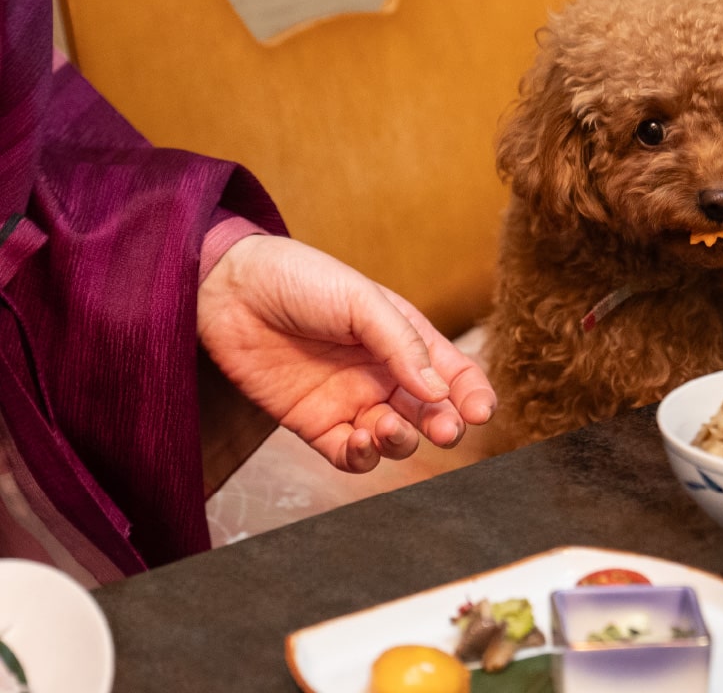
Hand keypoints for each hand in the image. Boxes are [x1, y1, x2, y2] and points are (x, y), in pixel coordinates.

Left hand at [196, 235, 495, 471]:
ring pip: (394, 438)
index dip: (473, 394)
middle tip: (445, 431)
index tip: (481, 413)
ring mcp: (350, 401)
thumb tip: (440, 392)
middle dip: (444, 425)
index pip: (452, 372)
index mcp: (404, 337)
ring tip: (388, 428)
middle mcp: (383, 373)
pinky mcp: (315, 424)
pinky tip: (360, 443)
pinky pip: (349, 454)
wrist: (227, 289)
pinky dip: (362, 458)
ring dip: (401, 442)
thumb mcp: (360, 300)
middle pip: (430, 411)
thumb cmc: (299, 279)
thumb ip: (402, 345)